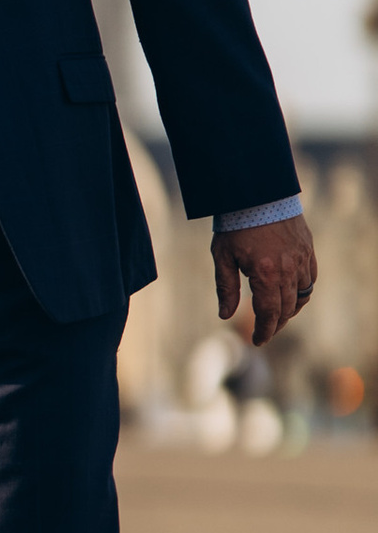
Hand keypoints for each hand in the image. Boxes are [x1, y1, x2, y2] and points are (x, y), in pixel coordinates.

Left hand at [213, 215, 316, 349]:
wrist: (256, 191)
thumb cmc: (235, 224)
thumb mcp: (222, 256)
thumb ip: (225, 287)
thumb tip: (225, 315)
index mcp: (265, 274)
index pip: (268, 313)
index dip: (264, 331)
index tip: (258, 341)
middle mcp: (288, 270)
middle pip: (286, 309)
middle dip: (275, 324)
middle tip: (265, 331)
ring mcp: (302, 259)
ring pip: (301, 296)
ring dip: (290, 310)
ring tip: (277, 315)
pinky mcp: (308, 250)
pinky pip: (310, 279)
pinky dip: (302, 292)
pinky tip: (290, 294)